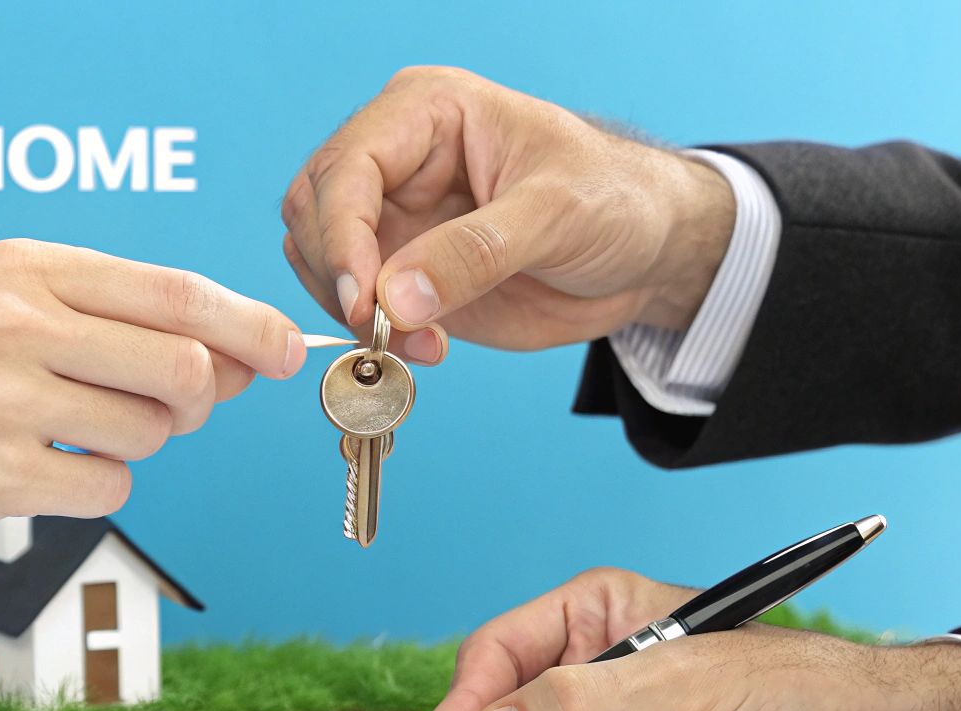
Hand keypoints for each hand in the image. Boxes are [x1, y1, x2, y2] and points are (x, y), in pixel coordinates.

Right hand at [0, 239, 304, 581]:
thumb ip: (98, 320)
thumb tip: (230, 356)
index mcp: (21, 268)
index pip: (175, 291)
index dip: (249, 325)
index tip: (287, 352)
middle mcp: (16, 321)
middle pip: (187, 365)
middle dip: (200, 401)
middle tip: (165, 413)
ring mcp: (2, 399)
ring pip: (152, 432)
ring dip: (133, 447)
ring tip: (63, 439)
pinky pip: (107, 491)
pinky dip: (91, 491)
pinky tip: (33, 477)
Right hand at [282, 66, 734, 361]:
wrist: (647, 253)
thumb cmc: (615, 201)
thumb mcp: (556, 216)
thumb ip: (474, 253)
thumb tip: (392, 296)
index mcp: (426, 113)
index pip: (348, 167)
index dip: (340, 235)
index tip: (361, 299)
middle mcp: (396, 160)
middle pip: (313, 212)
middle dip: (339, 276)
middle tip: (385, 329)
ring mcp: (394, 218)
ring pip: (319, 261)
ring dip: (351, 312)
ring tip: (419, 342)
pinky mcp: (403, 271)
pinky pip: (353, 303)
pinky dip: (371, 335)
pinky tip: (423, 347)